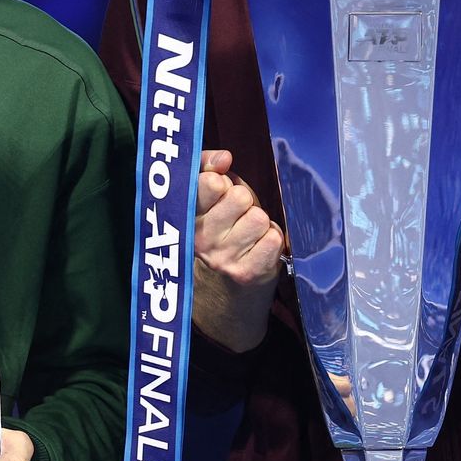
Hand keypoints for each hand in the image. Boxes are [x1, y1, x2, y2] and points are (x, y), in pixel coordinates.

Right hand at [192, 149, 283, 351]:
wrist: (223, 303)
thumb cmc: (218, 240)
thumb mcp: (204, 205)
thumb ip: (208, 169)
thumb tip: (224, 157)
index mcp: (187, 217)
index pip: (206, 182)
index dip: (221, 181)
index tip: (220, 188)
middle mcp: (201, 239)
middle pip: (239, 196)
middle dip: (244, 204)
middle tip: (237, 221)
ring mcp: (224, 258)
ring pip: (258, 217)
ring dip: (259, 224)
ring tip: (248, 238)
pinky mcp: (249, 273)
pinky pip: (273, 238)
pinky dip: (272, 242)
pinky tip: (258, 252)